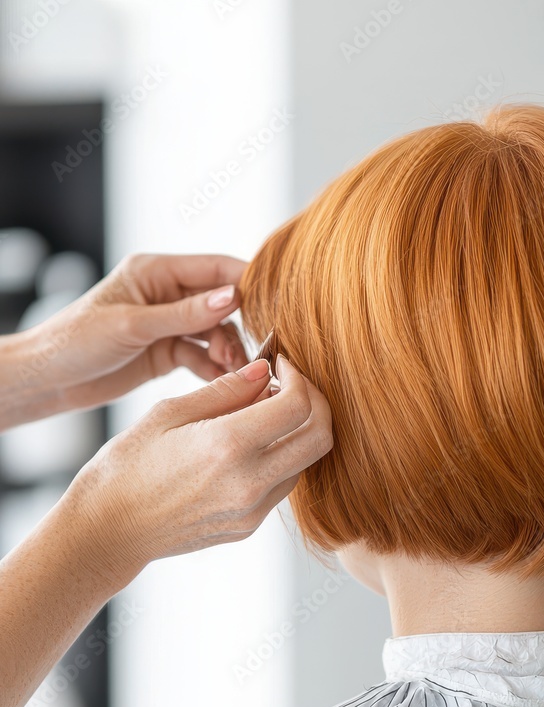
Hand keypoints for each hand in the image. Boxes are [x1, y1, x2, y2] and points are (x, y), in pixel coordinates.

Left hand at [12, 253, 250, 417]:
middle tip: (251, 355)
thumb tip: (232, 297)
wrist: (49, 379)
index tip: (274, 306)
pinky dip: (215, 368)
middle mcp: (167, 294)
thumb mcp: (133, 325)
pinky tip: (225, 382)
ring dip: (229, 351)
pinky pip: (203, 356)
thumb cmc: (77, 341)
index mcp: (156, 272)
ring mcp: (169, 323)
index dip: (246, 284)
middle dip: (240, 327)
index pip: (215, 268)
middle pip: (221, 304)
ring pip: (216, 333)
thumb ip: (185, 314)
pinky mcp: (167, 351)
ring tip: (235, 372)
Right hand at [63, 354, 332, 584]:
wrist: (108, 529)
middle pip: (321, 437)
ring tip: (264, 414)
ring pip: (306, 462)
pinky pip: (283, 485)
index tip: (281, 364)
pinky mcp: (249, 527)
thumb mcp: (169, 413)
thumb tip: (265, 370)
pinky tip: (251, 445)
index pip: (299, 406)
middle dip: (316, 403)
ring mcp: (253, 511)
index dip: (299, 377)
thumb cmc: (127, 466)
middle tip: (290, 385)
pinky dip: (281, 458)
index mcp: (227, 446)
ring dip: (298, 432)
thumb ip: (226, 391)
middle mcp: (249, 483)